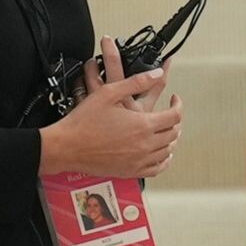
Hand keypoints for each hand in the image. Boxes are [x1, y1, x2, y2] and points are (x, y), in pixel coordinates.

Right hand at [42, 43, 181, 181]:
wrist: (67, 146)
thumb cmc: (84, 120)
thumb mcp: (109, 92)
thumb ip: (137, 82)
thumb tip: (158, 73)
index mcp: (142, 125)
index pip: (174, 116)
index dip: (178, 105)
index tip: (174, 100)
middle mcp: (145, 145)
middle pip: (173, 134)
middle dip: (175, 122)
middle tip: (170, 114)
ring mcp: (139, 161)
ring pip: (167, 151)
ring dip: (171, 139)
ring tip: (167, 131)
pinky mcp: (131, 171)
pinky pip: (157, 169)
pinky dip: (164, 161)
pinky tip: (162, 154)